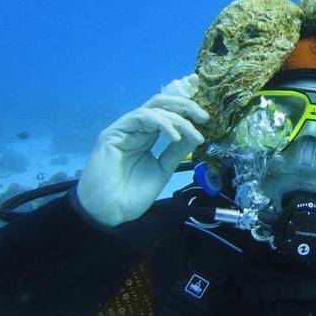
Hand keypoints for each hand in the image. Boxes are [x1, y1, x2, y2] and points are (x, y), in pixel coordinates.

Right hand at [75, 74, 208, 226]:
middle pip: (161, 104)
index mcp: (146, 136)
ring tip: (193, 133)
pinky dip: (161, 123)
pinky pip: (141, 117)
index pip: (167, 114)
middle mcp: (136, 129)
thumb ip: (175, 152)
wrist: (109, 211)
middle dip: (185, 106)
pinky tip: (175, 137)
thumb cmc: (131, 194)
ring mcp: (124, 129)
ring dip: (177, 118)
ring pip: (154, 109)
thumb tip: (195, 135)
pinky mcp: (114, 132)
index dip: (186, 110)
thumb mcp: (162, 170)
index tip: (206, 119)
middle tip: (204, 117)